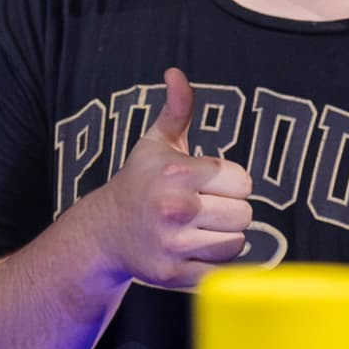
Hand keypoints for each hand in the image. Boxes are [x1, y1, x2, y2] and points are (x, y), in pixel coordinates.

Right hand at [90, 69, 255, 291]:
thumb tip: (176, 73)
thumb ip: (176, 109)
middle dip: (231, 211)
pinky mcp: (173, 275)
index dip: (231, 183)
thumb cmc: (139, 183)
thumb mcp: (155, 143)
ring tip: (202, 230)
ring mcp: (173, 245)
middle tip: (206, 210)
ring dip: (226, 238)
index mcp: (177, 173)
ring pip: (237, 243)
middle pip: (244, 214)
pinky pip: (222, 272)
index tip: (212, 185)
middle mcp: (175, 208)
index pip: (242, 181)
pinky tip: (197, 251)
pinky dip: (216, 264)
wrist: (103, 233)